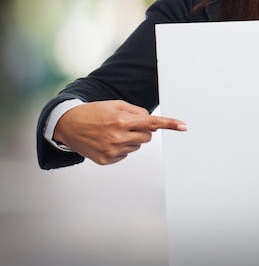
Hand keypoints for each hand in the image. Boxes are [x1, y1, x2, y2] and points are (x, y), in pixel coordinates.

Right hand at [53, 100, 186, 164]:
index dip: (170, 124)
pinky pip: (125, 154)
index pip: (152, 123)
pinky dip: (121, 148)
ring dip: (130, 139)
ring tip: (113, 132)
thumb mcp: (116, 105)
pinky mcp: (106, 160)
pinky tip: (107, 141)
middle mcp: (117, 137)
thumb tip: (151, 123)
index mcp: (121, 120)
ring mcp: (111, 151)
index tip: (184, 126)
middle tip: (126, 124)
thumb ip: (136, 112)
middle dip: (142, 130)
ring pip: (137, 146)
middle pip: (147, 137)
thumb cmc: (95, 112)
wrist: (68, 125)